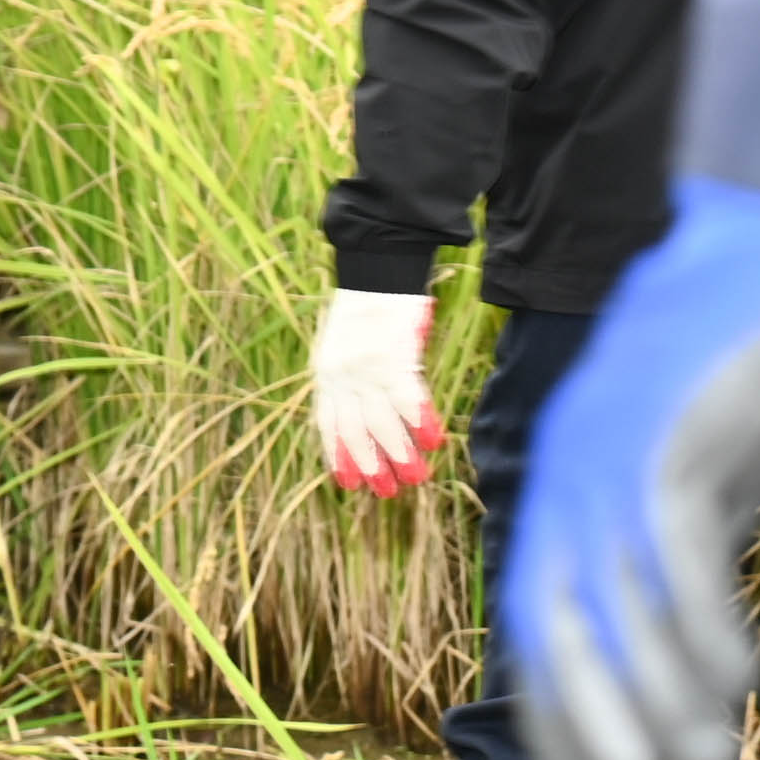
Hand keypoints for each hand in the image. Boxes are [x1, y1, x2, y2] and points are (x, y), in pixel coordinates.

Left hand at [310, 287, 442, 494]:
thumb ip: (346, 380)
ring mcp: (367, 368)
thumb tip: (361, 413)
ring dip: (401, 453)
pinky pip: (409, 398)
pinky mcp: (394, 355)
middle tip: (388, 492)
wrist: (374, 268)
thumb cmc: (364, 308)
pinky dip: (421, 421)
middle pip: (357, 430)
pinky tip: (433, 442)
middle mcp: (342, 375)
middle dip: (372, 464)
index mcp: (326, 373)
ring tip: (417, 478)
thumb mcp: (341, 347)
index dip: (339, 455)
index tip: (348, 484)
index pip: (329, 424)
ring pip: (384, 422)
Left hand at [501, 179, 759, 759]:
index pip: (533, 612)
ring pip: (611, 597)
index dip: (554, 705)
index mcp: (566, 472)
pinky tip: (743, 677)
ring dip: (656, 690)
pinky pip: (673, 547)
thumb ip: (677, 523)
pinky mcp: (677, 428)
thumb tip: (681, 622)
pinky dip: (700, 622)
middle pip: (552, 618)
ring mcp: (617, 444)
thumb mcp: (694, 451)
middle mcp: (571, 463)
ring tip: (706, 757)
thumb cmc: (742, 349)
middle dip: (588, 718)